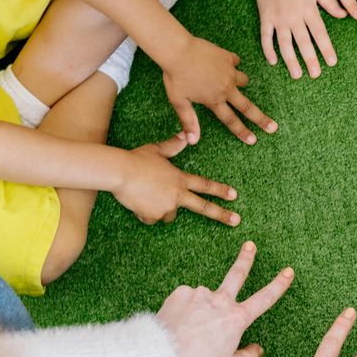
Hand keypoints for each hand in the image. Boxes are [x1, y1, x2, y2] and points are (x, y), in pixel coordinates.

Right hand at [115, 134, 240, 225]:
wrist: (120, 173)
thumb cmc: (137, 159)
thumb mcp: (156, 150)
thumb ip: (173, 146)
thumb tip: (185, 135)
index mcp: (180, 179)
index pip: (205, 185)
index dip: (220, 190)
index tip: (234, 196)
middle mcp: (177, 195)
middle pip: (203, 207)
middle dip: (222, 214)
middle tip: (236, 221)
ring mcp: (166, 207)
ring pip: (169, 214)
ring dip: (162, 208)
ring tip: (147, 194)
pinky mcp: (152, 216)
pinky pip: (151, 218)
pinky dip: (146, 213)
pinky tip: (137, 201)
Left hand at [155, 241, 293, 356]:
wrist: (165, 352)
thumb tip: (258, 350)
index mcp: (237, 318)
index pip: (264, 298)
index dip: (279, 285)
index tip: (288, 272)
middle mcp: (221, 300)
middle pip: (237, 274)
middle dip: (246, 258)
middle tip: (250, 245)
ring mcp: (201, 293)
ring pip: (205, 299)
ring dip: (202, 308)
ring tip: (190, 329)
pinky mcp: (181, 292)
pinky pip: (187, 299)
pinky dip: (185, 309)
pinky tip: (179, 322)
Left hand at [162, 35, 275, 144]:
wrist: (179, 50)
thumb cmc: (176, 76)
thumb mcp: (179, 101)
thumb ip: (189, 121)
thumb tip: (193, 141)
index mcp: (214, 100)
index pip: (231, 120)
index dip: (242, 132)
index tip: (253, 140)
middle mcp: (226, 88)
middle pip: (247, 107)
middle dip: (261, 119)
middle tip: (273, 127)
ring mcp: (229, 72)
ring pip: (244, 81)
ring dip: (241, 83)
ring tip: (235, 83)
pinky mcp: (228, 58)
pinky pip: (235, 62)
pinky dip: (232, 64)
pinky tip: (225, 63)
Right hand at [253, 0, 344, 78]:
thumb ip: (330, 2)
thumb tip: (344, 15)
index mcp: (309, 10)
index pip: (320, 33)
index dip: (326, 48)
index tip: (332, 62)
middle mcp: (294, 18)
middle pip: (303, 43)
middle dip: (310, 60)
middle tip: (315, 75)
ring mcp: (278, 19)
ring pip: (285, 44)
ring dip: (291, 61)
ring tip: (297, 75)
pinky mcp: (266, 19)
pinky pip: (266, 37)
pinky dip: (268, 50)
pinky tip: (273, 62)